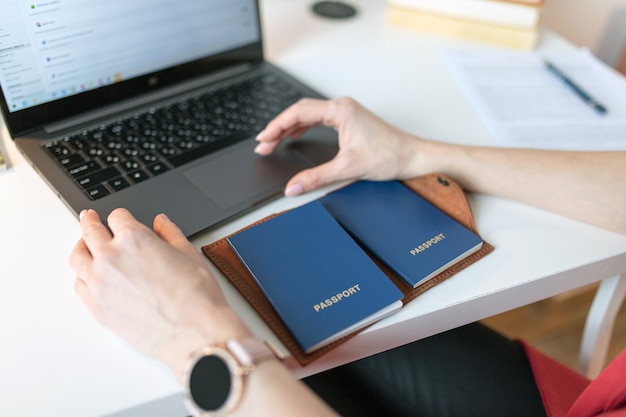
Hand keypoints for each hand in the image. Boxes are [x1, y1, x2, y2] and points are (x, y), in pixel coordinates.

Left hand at [69, 208, 250, 378]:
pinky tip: (88, 274)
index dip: (122, 216)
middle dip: (91, 222)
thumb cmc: (196, 297)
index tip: (122, 218)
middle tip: (90, 217)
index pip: (117, 218)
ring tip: (84, 244)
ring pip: (77, 257)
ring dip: (81, 246)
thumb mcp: (189, 253)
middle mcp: (111, 258)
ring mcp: (100, 284)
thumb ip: (170, 233)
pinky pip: (79, 285)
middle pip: (90, 232)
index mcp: (134, 239)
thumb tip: (161, 222)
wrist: (194, 333)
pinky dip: (82, 275)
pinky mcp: (97, 308)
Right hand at [255, 97, 425, 195]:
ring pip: (309, 114)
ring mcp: (346, 112)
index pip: (298, 113)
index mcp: (340, 111)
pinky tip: (295, 135)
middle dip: (279, 127)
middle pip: (300, 111)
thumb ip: (316, 178)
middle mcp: (342, 107)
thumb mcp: (348, 169)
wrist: (413, 156)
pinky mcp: (350, 120)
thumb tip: (294, 187)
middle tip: (263, 144)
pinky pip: (319, 119)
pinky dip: (303, 127)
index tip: (263, 140)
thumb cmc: (390, 156)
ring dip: (290, 127)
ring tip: (273, 141)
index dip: (276, 126)